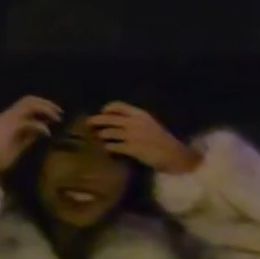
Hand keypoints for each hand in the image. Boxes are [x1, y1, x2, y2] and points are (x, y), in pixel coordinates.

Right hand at [0, 95, 61, 177]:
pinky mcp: (10, 128)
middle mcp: (6, 115)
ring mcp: (7, 120)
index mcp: (5, 118)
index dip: (41, 104)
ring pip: (30, 105)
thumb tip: (44, 126)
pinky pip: (30, 122)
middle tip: (60, 113)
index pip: (25, 103)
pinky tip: (47, 133)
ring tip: (57, 119)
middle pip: (29, 100)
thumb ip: (30, 134)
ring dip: (46, 110)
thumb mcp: (19, 145)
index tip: (53, 113)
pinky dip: (40, 126)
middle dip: (46, 104)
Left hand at [87, 103, 201, 174]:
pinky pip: (112, 147)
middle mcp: (134, 122)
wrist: (172, 153)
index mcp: (139, 114)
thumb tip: (118, 122)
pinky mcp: (131, 148)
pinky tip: (105, 150)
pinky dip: (106, 148)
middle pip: (109, 119)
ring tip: (96, 140)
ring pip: (108, 133)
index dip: (107, 109)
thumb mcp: (149, 124)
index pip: (119, 106)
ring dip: (100, 136)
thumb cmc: (160, 140)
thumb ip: (135, 121)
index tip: (101, 112)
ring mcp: (132, 135)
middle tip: (87, 124)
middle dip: (96, 121)